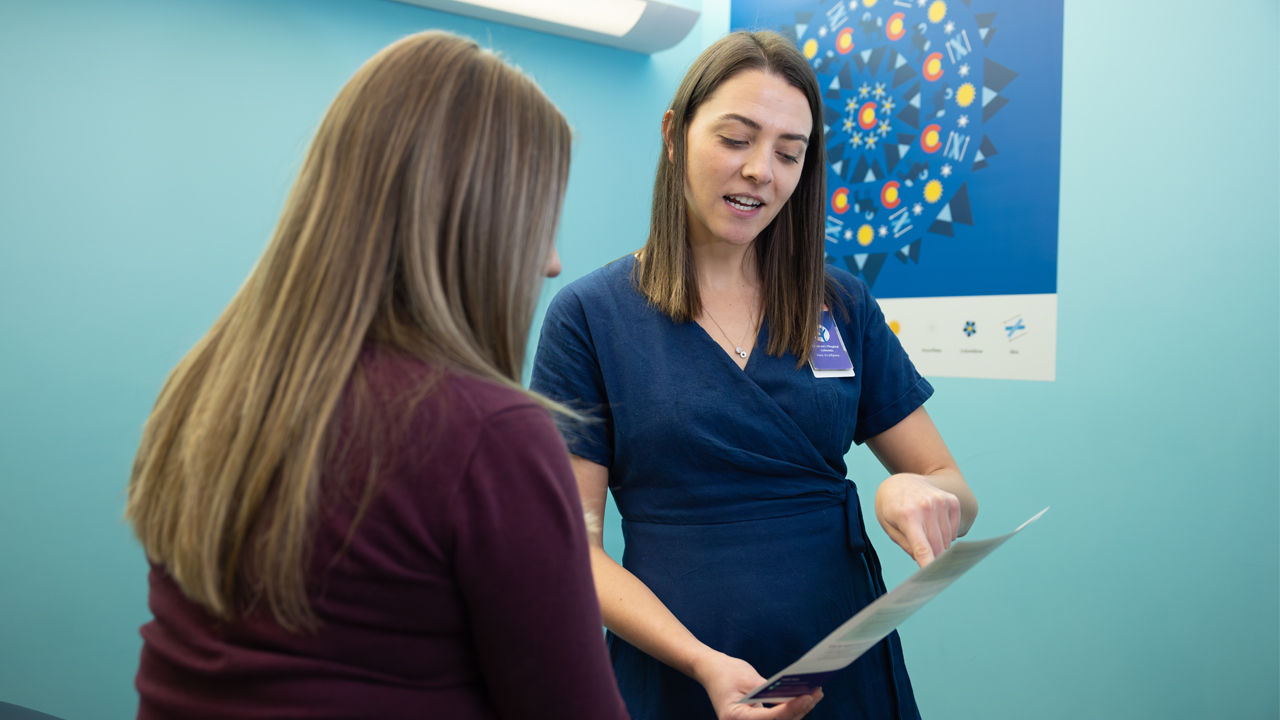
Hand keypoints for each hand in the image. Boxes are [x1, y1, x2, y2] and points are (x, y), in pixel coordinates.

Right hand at [694, 651, 822, 719]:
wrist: (712, 672)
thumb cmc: (727, 672)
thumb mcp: (748, 679)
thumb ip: (770, 690)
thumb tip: (798, 696)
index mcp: (734, 718)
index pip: (770, 719)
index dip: (791, 709)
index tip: (808, 697)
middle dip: (799, 710)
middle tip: (817, 693)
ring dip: (799, 711)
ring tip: (816, 693)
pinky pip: (778, 719)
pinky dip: (791, 709)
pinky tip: (805, 697)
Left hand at [875, 473, 961, 566]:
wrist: (901, 481)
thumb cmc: (891, 507)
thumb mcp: (888, 526)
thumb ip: (906, 545)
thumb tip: (923, 562)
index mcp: (907, 515)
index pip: (921, 547)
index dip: (928, 564)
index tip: (933, 577)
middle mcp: (926, 506)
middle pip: (937, 546)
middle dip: (932, 558)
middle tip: (925, 559)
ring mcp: (941, 501)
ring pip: (947, 540)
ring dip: (939, 545)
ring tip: (924, 533)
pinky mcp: (951, 500)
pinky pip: (955, 529)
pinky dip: (947, 534)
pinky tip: (934, 526)